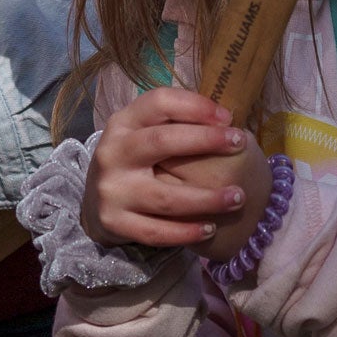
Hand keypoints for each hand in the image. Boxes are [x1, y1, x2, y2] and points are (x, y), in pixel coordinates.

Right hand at [82, 90, 269, 261]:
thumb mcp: (143, 134)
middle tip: (239, 144)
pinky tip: (209, 229)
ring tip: (237, 197)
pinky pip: (157, 232)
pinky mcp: (115, 222)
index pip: (158, 103)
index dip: (194, 106)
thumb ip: (174, 125)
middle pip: (161, 141)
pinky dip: (186, 232)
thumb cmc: (135, 161)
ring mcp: (112, 190)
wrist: (97, 201)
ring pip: (166, 197)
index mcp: (122, 123)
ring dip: (206, 199)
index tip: (227, 117)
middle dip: (205, 141)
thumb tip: (225, 121)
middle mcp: (112, 153)